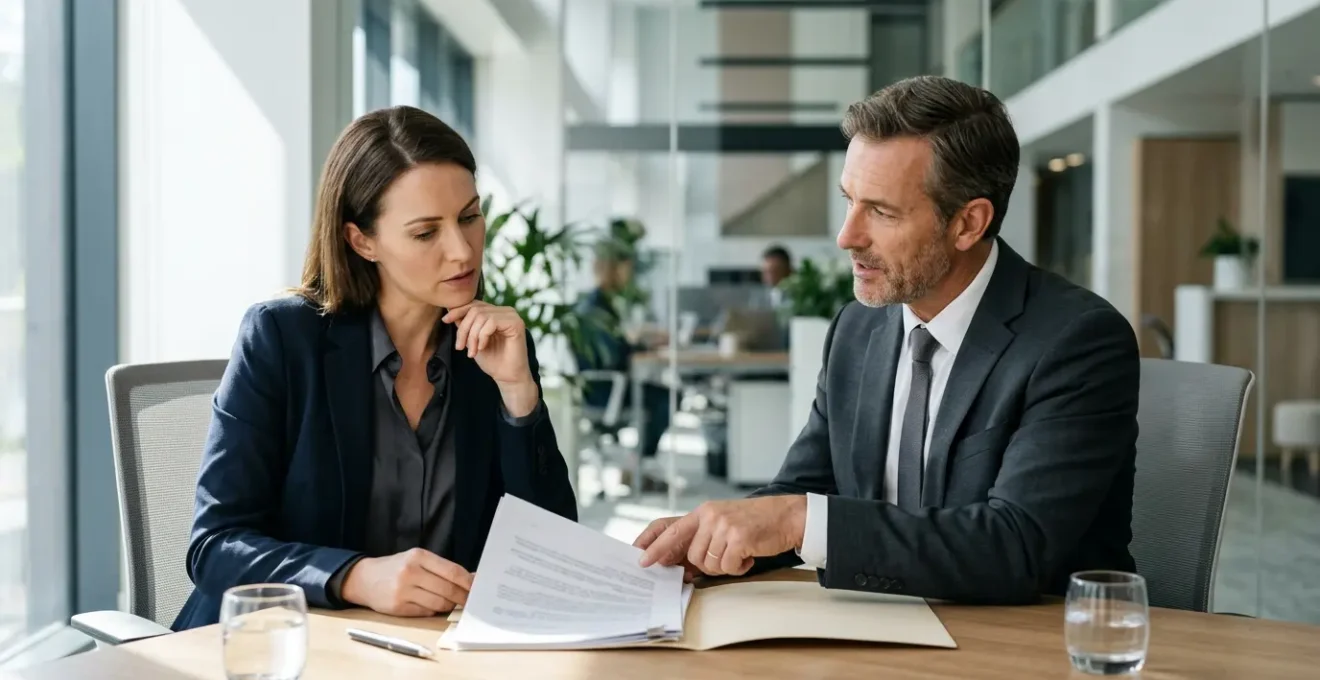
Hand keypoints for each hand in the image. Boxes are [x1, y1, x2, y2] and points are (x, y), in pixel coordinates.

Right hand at [340, 548, 473, 616]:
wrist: (364, 578)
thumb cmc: (396, 568)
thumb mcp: (417, 559)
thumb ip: (441, 568)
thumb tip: (470, 578)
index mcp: (418, 556)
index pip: (452, 570)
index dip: (468, 581)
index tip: (477, 587)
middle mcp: (411, 572)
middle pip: (447, 589)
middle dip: (463, 596)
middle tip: (470, 601)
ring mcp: (403, 591)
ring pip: (438, 602)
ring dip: (449, 605)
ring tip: (452, 603)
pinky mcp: (398, 607)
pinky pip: (426, 611)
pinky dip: (434, 610)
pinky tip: (434, 606)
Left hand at [442, 301, 537, 415]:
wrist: (507, 377)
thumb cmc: (492, 361)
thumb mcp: (472, 340)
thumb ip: (465, 325)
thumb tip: (450, 310)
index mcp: (495, 312)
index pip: (473, 304)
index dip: (457, 310)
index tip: (445, 321)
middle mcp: (505, 311)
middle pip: (475, 309)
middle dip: (463, 329)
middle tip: (460, 347)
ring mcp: (512, 315)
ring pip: (481, 316)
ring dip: (472, 336)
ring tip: (471, 351)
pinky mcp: (516, 323)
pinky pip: (491, 322)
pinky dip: (482, 336)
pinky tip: (482, 348)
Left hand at [636, 496, 806, 576]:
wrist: (786, 516)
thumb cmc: (754, 523)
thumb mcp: (723, 523)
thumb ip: (702, 539)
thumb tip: (682, 567)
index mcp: (703, 512)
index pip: (671, 529)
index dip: (654, 545)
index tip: (641, 560)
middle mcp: (710, 516)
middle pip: (692, 556)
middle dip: (707, 565)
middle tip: (726, 557)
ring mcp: (723, 526)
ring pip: (709, 564)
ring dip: (725, 566)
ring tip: (740, 552)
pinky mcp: (738, 537)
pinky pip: (728, 567)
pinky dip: (739, 567)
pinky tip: (749, 554)